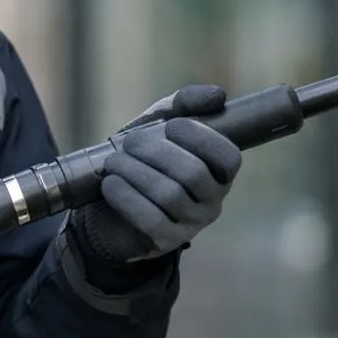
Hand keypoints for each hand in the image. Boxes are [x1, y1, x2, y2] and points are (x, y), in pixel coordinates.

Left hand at [71, 85, 242, 264]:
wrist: (108, 204)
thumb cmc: (143, 159)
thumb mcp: (160, 125)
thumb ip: (186, 104)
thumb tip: (218, 95)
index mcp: (219, 172)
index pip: (229, 157)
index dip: (201, 137)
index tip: (170, 125)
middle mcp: (213, 201)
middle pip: (193, 173)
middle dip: (156, 152)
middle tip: (129, 143)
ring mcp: (192, 225)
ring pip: (169, 195)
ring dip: (135, 172)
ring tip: (114, 162)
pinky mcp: (166, 242)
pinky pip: (151, 220)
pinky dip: (127, 198)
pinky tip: (110, 184)